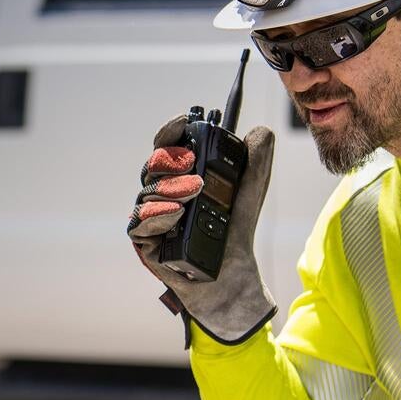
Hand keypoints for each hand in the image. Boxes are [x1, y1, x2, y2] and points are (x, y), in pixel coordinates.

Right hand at [126, 115, 276, 343]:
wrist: (233, 278)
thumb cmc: (235, 234)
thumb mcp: (250, 193)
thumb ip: (255, 163)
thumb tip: (261, 131)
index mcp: (182, 177)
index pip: (169, 147)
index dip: (171, 132)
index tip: (184, 121)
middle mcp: (163, 194)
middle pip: (153, 167)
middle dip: (169, 159)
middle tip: (191, 160)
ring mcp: (153, 219)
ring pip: (146, 193)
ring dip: (168, 188)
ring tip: (194, 191)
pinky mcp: (147, 243)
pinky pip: (139, 225)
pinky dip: (155, 216)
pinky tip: (175, 213)